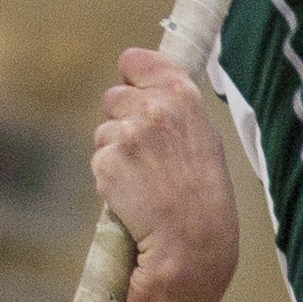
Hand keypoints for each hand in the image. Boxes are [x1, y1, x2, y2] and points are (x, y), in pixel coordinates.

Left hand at [92, 48, 236, 295]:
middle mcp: (154, 107)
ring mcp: (128, 134)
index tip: (135, 88)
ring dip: (116, 152)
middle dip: (121, 120)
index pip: (135, 60)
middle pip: (113, 96)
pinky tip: (133, 194)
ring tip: (145, 180)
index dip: (132, 76)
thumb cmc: (204, 195)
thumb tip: (146, 87)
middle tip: (145, 153)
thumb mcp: (203, 137)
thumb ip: (174, 107)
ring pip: (103, 131)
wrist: (193, 242)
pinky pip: (98, 160)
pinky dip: (109, 178)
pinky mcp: (106, 161)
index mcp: (182, 94)